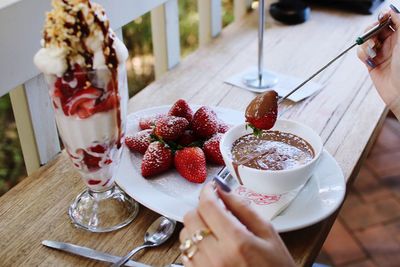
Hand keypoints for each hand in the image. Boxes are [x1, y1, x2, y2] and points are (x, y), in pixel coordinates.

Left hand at [179, 183, 295, 266]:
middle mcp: (217, 256)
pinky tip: (210, 245)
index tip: (211, 188)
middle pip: (191, 218)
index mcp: (237, 242)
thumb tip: (224, 190)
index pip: (208, 206)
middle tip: (215, 210)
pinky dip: (194, 244)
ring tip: (214, 230)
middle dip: (202, 208)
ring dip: (196, 227)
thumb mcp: (268, 234)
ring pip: (185, 235)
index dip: (207, 192)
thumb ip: (244, 209)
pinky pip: (185, 254)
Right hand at [357, 6, 399, 118]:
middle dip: (372, 30)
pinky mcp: (371, 63)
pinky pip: (361, 53)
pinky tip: (369, 58)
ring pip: (366, 40)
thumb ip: (399, 22)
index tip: (381, 17)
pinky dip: (362, 53)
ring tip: (373, 50)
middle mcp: (392, 43)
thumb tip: (390, 10)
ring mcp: (381, 53)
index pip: (390, 20)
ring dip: (366, 43)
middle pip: (375, 29)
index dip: (383, 17)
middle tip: (374, 36)